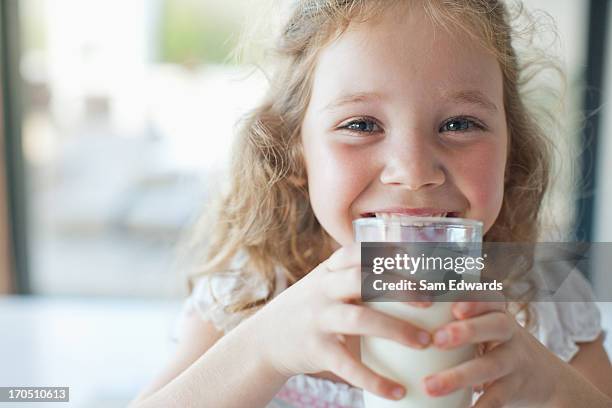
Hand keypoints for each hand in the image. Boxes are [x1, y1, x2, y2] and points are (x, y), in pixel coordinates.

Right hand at [248, 243, 432, 400]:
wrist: (265, 341)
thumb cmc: (311, 311)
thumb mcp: (325, 286)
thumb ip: (357, 279)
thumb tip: (412, 279)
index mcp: (328, 271)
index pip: (357, 252)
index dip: (388, 252)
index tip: (420, 258)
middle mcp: (322, 290)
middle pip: (362, 280)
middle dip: (399, 287)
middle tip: (431, 300)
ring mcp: (317, 319)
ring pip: (359, 319)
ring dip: (396, 330)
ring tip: (425, 342)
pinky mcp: (315, 350)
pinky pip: (347, 365)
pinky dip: (375, 379)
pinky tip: (397, 391)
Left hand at [423, 300, 569, 406]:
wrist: (543, 377)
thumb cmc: (490, 342)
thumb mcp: (478, 323)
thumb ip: (447, 312)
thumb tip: (389, 300)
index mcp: (494, 310)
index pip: (488, 295)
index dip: (473, 298)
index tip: (453, 304)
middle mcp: (509, 331)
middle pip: (495, 325)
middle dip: (467, 331)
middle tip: (437, 339)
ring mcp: (515, 360)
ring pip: (492, 365)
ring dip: (460, 376)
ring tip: (429, 386)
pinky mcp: (517, 388)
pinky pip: (498, 398)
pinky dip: (479, 407)